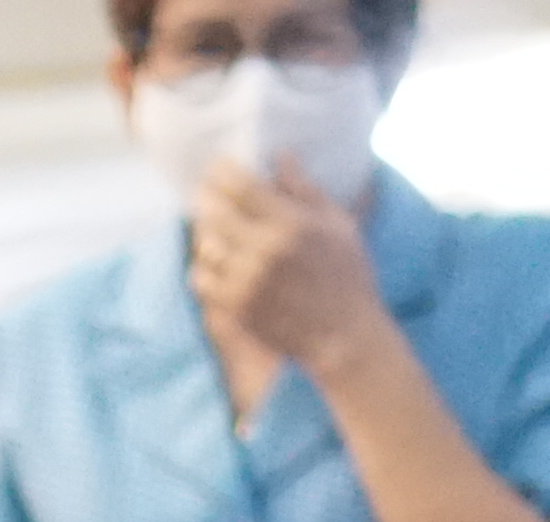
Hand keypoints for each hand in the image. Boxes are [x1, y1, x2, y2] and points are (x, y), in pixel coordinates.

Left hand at [187, 166, 390, 375]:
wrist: (344, 336)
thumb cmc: (347, 274)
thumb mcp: (338, 224)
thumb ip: (306, 190)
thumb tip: (282, 156)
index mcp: (292, 225)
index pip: (244, 188)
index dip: (224, 173)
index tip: (217, 166)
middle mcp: (264, 251)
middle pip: (216, 214)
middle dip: (208, 199)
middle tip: (205, 193)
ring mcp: (246, 282)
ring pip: (205, 246)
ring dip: (205, 233)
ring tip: (209, 227)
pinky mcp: (236, 308)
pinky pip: (201, 280)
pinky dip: (203, 267)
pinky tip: (213, 262)